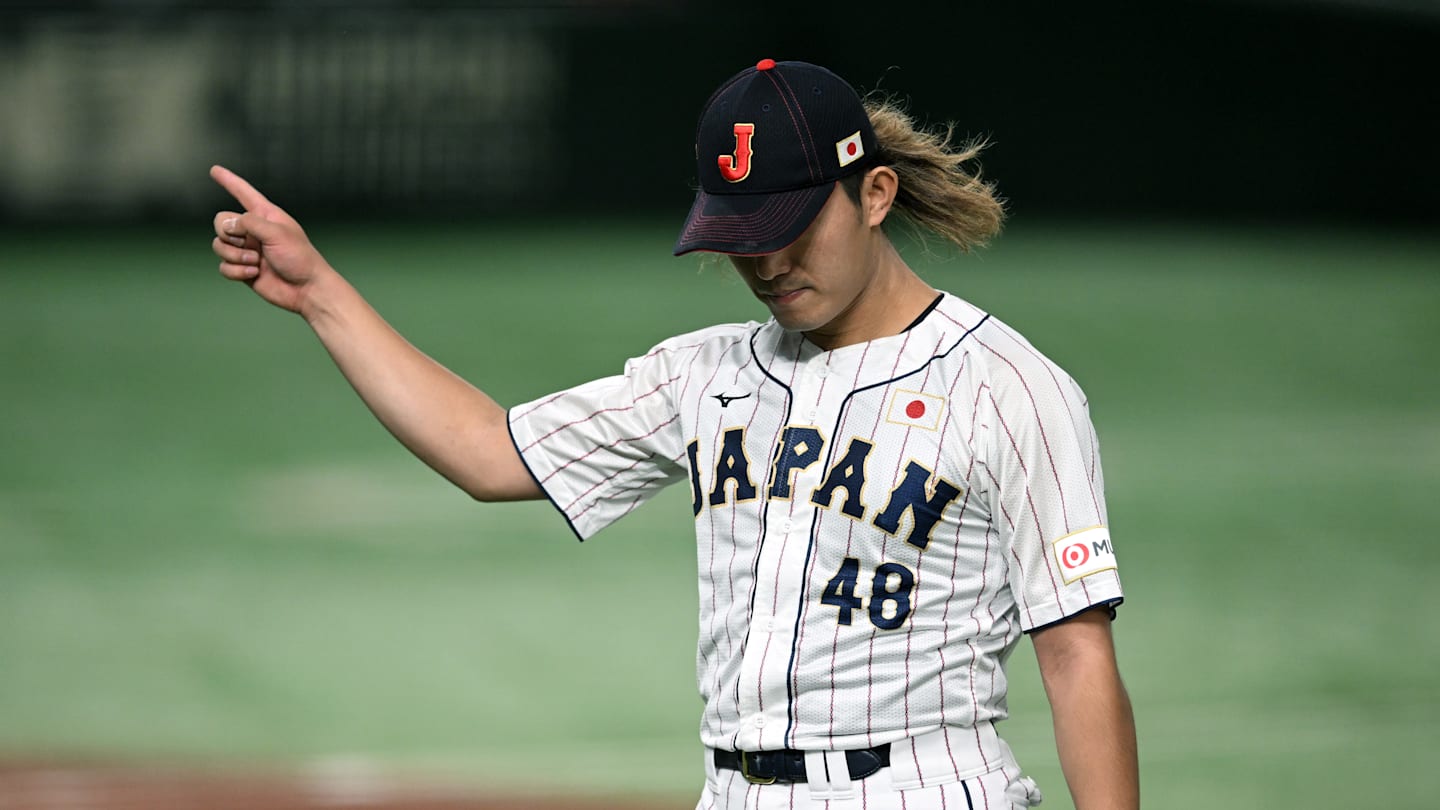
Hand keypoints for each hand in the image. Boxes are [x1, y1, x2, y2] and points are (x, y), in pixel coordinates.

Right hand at [210, 165, 330, 315]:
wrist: (306, 289)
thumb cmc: (300, 258)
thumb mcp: (276, 233)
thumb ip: (249, 222)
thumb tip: (227, 225)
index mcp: (266, 215)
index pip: (243, 193)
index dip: (229, 181)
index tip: (215, 170)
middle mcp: (254, 230)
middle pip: (221, 221)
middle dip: (228, 233)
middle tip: (247, 243)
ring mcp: (247, 250)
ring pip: (219, 245)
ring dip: (234, 255)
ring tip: (256, 261)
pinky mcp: (243, 269)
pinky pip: (223, 266)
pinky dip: (236, 271)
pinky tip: (254, 274)